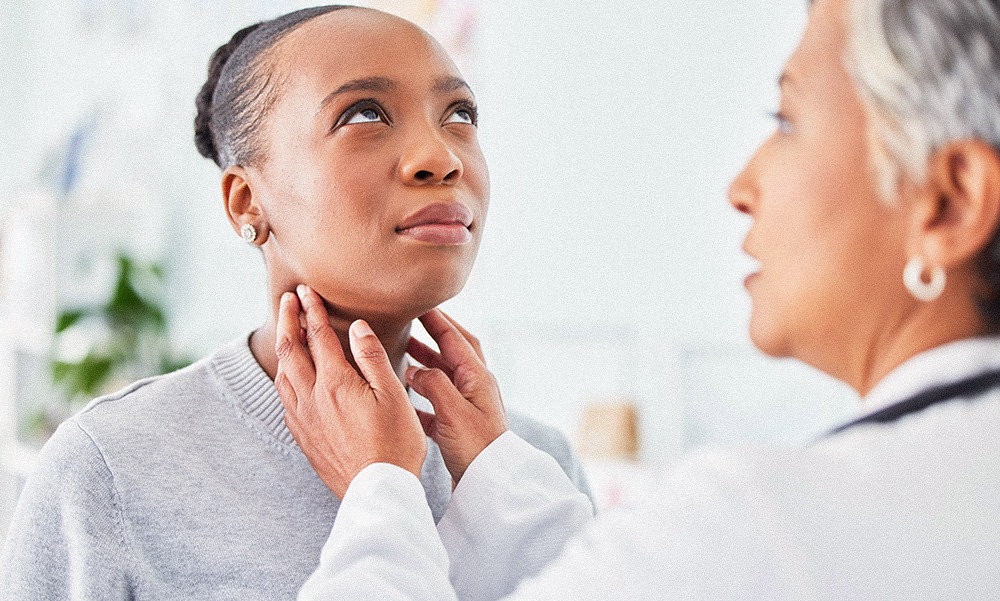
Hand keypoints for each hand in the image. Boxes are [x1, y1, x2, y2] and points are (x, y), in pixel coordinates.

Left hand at [274, 285, 426, 498]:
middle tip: (288, 300)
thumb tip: (357, 327)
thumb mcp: (393, 395)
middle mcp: (312, 398)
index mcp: (335, 383)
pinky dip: (284, 376)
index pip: (318, 336)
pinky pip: (285, 398)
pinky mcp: (303, 436)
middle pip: (291, 350)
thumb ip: (372, 358)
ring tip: (286, 332)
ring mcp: (304, 418)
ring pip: (283, 374)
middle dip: (289, 320)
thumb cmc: (394, 443)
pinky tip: (290, 377)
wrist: (377, 490)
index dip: (312, 310)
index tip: (306, 290)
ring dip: (283, 347)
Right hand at [406, 309, 507, 482]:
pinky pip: (437, 403)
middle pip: (453, 353)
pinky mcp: (459, 427)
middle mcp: (475, 388)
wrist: (490, 484)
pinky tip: (403, 398)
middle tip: (411, 324)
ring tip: (401, 355)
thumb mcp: (452, 411)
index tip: (419, 304)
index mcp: (477, 378)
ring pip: (444, 377)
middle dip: (433, 337)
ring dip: (425, 364)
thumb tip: (415, 368)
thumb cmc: (475, 447)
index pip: (455, 339)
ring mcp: (468, 407)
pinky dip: (421, 396)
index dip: (437, 320)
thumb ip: (433, 383)